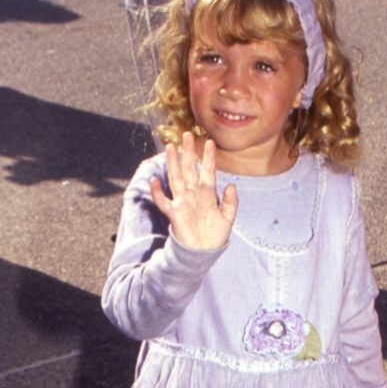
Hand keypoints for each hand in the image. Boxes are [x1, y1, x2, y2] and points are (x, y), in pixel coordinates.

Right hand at [150, 132, 238, 249]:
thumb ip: (231, 202)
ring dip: (173, 163)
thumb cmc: (215, 235)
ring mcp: (182, 202)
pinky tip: (155, 181)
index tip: (210, 142)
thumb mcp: (228, 218)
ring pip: (176, 178)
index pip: (208, 171)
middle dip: (188, 152)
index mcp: (207, 194)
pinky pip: (164, 201)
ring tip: (170, 147)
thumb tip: (231, 185)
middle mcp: (193, 194)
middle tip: (186, 135)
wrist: (204, 252)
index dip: (209, 158)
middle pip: (189, 169)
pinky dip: (158, 192)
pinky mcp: (174, 213)